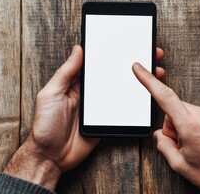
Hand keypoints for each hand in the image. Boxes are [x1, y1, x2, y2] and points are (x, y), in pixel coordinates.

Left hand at [4, 45, 165, 189]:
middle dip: (132, 65)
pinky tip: (145, 96)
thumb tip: (77, 49)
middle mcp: (90, 93)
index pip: (98, 63)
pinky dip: (134, 103)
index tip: (128, 43)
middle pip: (114, 75)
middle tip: (150, 55)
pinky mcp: (106, 121)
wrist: (51, 157)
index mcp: (77, 83)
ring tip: (154, 73)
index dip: (113, 53)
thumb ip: (66, 73)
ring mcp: (99, 108)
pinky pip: (122, 110)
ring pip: (122, 91)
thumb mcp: (51, 94)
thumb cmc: (45, 125)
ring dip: (137, 83)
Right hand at [132, 63, 199, 193]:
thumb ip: (163, 145)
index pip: (165, 97)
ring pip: (191, 110)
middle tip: (186, 142)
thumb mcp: (179, 164)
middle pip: (177, 107)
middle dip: (175, 122)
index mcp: (190, 126)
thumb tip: (159, 133)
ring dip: (190, 122)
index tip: (139, 68)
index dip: (149, 80)